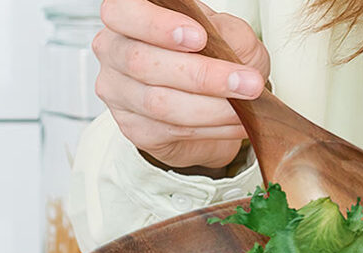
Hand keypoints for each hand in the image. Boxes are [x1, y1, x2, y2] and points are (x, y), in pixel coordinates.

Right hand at [93, 0, 269, 167]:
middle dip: (201, 74)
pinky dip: (212, 127)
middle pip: (141, 62)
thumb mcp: (228, 34)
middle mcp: (114, 51)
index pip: (122, 12)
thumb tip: (222, 41)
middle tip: (246, 81)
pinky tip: (236, 122)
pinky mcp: (134, 128)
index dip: (156, 25)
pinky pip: (172, 129)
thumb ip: (224, 31)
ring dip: (212, 107)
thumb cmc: (213, 57)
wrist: (214, 104)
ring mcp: (118, 93)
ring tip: (247, 105)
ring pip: (158, 102)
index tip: (199, 37)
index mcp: (129, 17)